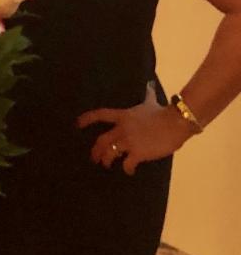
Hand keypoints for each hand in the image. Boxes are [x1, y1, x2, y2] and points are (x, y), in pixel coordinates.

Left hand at [76, 83, 193, 174]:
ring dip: (106, 160)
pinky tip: (129, 171)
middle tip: (94, 158)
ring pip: (110, 153)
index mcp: (123, 116)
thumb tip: (149, 83)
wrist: (176, 122)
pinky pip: (127, 163)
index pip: (100, 115)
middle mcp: (122, 128)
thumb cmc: (163, 112)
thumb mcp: (151, 102)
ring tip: (107, 165)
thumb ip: (147, 94)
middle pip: (101, 140)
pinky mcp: (138, 153)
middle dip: (95, 150)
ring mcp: (128, 141)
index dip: (87, 119)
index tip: (77, 125)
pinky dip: (127, 169)